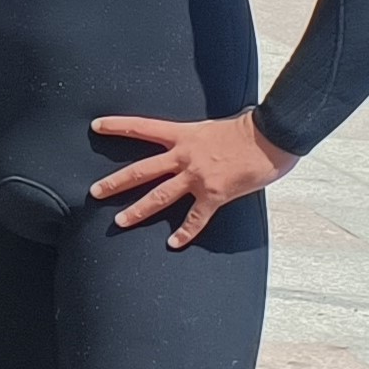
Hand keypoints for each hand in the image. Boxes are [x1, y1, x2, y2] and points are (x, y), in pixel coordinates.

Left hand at [88, 110, 291, 247]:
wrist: (274, 134)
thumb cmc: (252, 127)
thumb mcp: (215, 125)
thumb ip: (199, 138)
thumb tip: (198, 142)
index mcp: (184, 135)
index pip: (142, 127)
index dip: (117, 126)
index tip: (96, 126)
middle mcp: (184, 156)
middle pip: (141, 170)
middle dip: (115, 182)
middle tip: (94, 192)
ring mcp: (198, 177)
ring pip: (159, 196)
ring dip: (137, 210)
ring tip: (119, 221)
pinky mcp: (215, 194)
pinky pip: (195, 218)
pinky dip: (185, 232)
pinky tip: (173, 243)